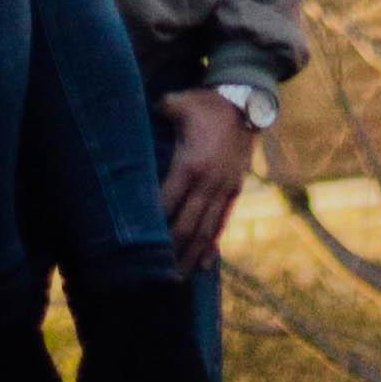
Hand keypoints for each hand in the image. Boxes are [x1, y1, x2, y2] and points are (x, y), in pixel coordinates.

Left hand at [157, 87, 258, 271]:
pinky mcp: (234, 190)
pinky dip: (213, 245)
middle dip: (172, 250)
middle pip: (187, 225)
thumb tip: (134, 112)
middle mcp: (208, 183)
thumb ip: (157, 112)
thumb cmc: (206, 105)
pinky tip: (205, 264)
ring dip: (191, 255)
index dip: (155, 223)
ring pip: (206, 230)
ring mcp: (223, 189)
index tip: (140, 242)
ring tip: (178, 277)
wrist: (246, 104)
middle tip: (157, 273)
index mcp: (191, 165)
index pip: (168, 202)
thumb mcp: (178, 104)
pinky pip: (222, 222)